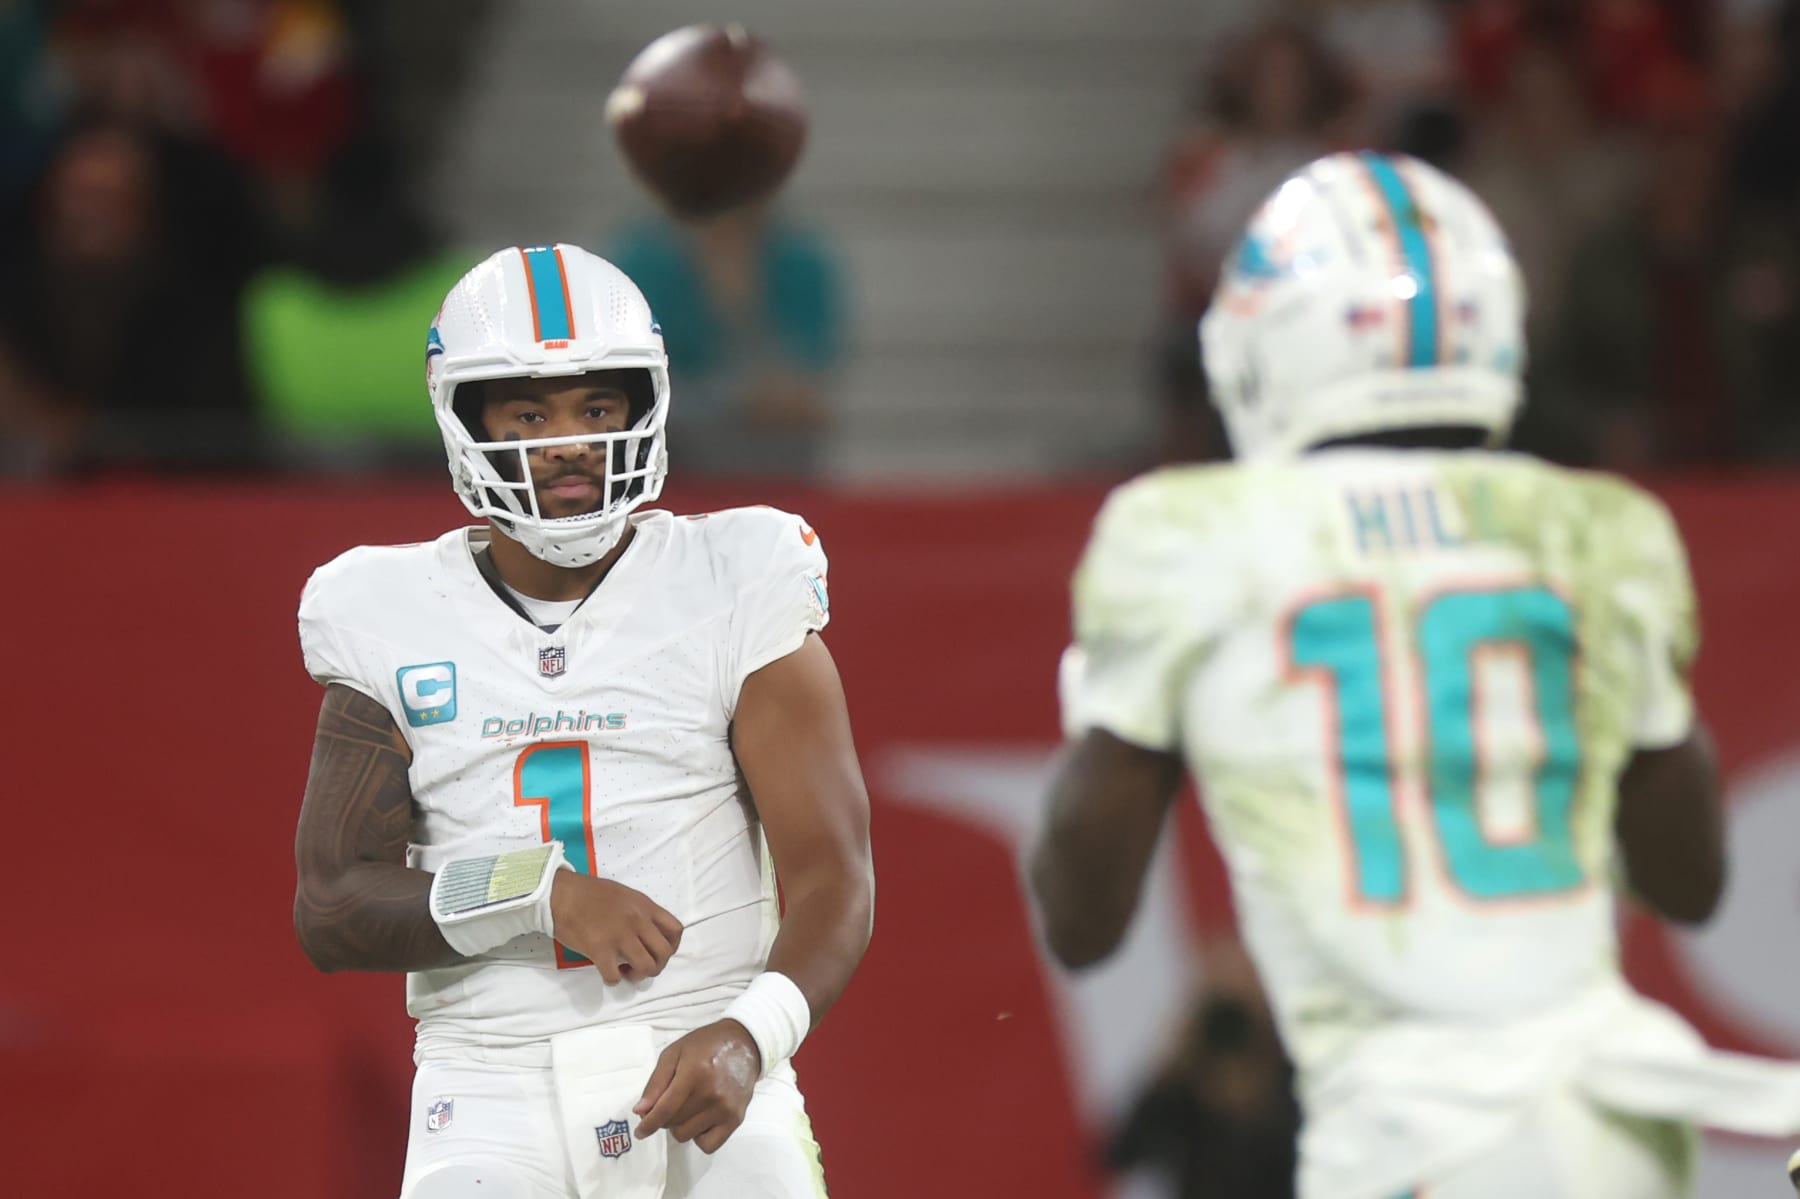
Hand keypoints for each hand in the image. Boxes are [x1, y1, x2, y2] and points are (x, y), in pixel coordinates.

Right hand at [549, 871, 682, 983]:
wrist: (561, 893)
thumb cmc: (590, 893)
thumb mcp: (625, 895)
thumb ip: (641, 912)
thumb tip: (648, 933)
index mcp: (645, 906)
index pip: (676, 930)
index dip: (671, 946)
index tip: (658, 951)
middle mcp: (638, 921)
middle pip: (664, 953)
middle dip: (656, 965)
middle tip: (641, 966)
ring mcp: (620, 936)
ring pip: (646, 967)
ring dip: (638, 975)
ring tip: (626, 972)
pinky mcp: (600, 950)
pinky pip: (615, 977)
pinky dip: (613, 980)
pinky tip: (607, 973)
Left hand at [632, 1020, 760, 1152]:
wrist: (744, 1043)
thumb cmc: (705, 1045)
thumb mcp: (674, 1054)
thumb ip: (656, 1083)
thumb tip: (641, 1111)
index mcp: (694, 1073)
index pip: (665, 1109)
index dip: (648, 1124)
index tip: (640, 1131)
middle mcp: (711, 1094)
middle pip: (673, 1124)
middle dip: (664, 1118)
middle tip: (669, 1103)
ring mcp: (725, 1109)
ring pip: (687, 1135)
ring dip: (680, 1126)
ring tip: (687, 1108)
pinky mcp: (736, 1119)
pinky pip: (708, 1145)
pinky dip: (699, 1137)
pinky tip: (700, 1120)